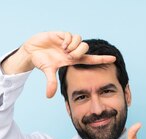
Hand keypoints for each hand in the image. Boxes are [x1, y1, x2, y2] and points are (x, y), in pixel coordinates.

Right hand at [1, 31, 115, 97]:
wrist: (31, 51)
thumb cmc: (41, 61)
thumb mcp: (47, 72)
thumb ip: (51, 83)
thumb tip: (49, 96)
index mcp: (72, 60)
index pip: (91, 59)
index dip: (102, 59)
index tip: (114, 59)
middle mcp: (72, 51)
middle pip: (86, 49)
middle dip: (79, 53)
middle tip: (69, 56)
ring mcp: (68, 42)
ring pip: (80, 41)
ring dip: (73, 47)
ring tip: (64, 51)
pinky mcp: (62, 35)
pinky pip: (71, 36)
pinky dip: (67, 41)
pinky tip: (60, 45)